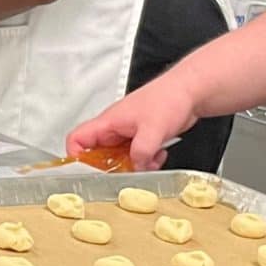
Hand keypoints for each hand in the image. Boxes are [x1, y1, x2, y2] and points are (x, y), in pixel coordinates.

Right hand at [69, 73, 200, 169]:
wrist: (190, 92)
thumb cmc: (169, 98)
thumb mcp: (153, 129)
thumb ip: (141, 153)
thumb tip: (135, 168)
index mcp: (109, 121)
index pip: (77, 139)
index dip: (76, 158)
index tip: (87, 171)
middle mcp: (115, 128)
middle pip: (98, 155)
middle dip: (111, 168)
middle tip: (123, 174)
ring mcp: (128, 133)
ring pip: (120, 158)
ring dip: (133, 166)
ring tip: (146, 164)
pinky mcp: (142, 138)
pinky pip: (137, 156)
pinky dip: (147, 161)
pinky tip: (158, 156)